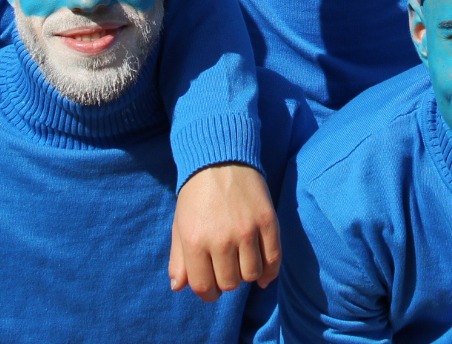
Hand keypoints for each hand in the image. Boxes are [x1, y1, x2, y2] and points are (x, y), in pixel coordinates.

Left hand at [168, 163, 279, 301]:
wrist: (220, 157)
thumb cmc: (196, 195)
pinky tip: (263, 275)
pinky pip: (273, 259)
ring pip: (251, 274)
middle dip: (226, 282)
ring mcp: (247, 231)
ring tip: (241, 264)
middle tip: (225, 270)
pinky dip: (269, 272)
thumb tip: (178, 287)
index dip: (207, 293)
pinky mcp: (267, 222)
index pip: (203, 286)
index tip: (211, 287)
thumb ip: (178, 259)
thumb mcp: (180, 225)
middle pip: (230, 283)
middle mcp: (221, 239)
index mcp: (195, 241)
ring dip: (246, 275)